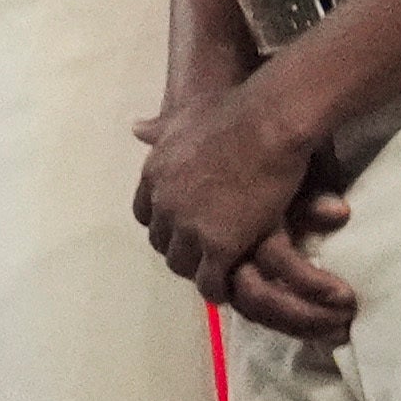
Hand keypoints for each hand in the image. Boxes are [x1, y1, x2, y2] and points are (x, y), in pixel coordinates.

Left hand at [134, 79, 353, 341]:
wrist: (266, 123)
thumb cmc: (235, 112)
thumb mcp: (183, 116)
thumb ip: (160, 128)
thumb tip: (134, 127)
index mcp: (153, 175)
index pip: (146, 214)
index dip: (166, 223)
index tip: (184, 228)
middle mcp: (163, 203)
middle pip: (162, 242)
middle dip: (181, 249)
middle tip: (205, 256)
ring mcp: (188, 226)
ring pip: (182, 264)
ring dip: (198, 270)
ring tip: (219, 274)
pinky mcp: (218, 245)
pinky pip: (210, 281)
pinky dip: (218, 288)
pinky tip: (231, 289)